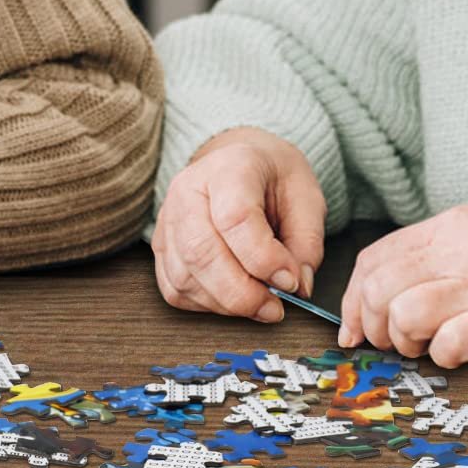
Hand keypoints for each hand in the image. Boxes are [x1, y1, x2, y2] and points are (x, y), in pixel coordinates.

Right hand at [152, 127, 326, 322]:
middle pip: (200, 251)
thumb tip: (297, 287)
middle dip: (241, 293)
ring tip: (259, 303)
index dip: (264, 259)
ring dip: (225, 303)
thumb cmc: (273, 177)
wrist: (239, 161)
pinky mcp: (161, 245)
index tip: (290, 280)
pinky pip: (174, 289)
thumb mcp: (306, 197)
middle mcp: (188, 190)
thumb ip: (306, 243)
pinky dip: (206, 304)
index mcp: (229, 167)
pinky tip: (232, 298)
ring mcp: (168, 218)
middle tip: (274, 307)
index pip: (235, 218)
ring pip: (184, 277)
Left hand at [335, 205, 467, 366]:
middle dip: (371, 325)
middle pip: (378, 288)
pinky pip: (449, 343)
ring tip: (425, 348)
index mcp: (451, 228)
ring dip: (404, 341)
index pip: (375, 259)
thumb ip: (438, 256)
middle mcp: (461, 250)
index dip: (353, 298)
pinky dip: (441, 357)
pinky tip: (456, 355)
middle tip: (389, 345)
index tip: (353, 327)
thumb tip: (387, 292)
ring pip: (403, 313)